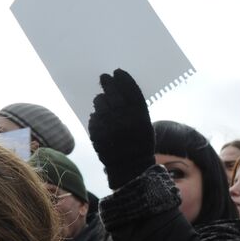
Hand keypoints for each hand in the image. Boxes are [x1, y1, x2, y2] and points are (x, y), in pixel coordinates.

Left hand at [89, 68, 156, 189]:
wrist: (130, 168)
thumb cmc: (140, 144)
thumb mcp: (145, 125)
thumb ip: (136, 108)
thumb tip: (122, 89)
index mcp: (139, 116)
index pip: (130, 91)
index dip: (124, 79)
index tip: (118, 72)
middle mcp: (124, 119)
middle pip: (114, 93)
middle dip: (108, 83)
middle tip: (104, 77)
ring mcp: (109, 126)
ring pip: (101, 103)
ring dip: (100, 99)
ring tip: (102, 100)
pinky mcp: (97, 134)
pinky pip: (94, 118)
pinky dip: (96, 116)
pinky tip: (100, 117)